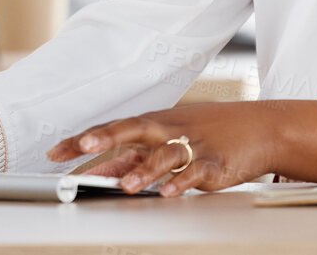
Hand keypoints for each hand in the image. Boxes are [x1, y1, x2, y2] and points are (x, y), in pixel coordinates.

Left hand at [45, 100, 316, 196]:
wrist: (261, 128)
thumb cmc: (212, 131)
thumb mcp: (171, 138)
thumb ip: (137, 156)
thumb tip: (101, 173)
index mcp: (156, 123)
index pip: (113, 129)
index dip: (84, 139)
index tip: (55, 152)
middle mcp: (170, 130)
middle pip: (133, 131)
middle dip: (105, 140)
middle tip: (82, 152)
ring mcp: (193, 145)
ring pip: (164, 155)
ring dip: (143, 170)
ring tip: (125, 186)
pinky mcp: (215, 163)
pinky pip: (195, 172)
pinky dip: (181, 182)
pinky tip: (168, 192)